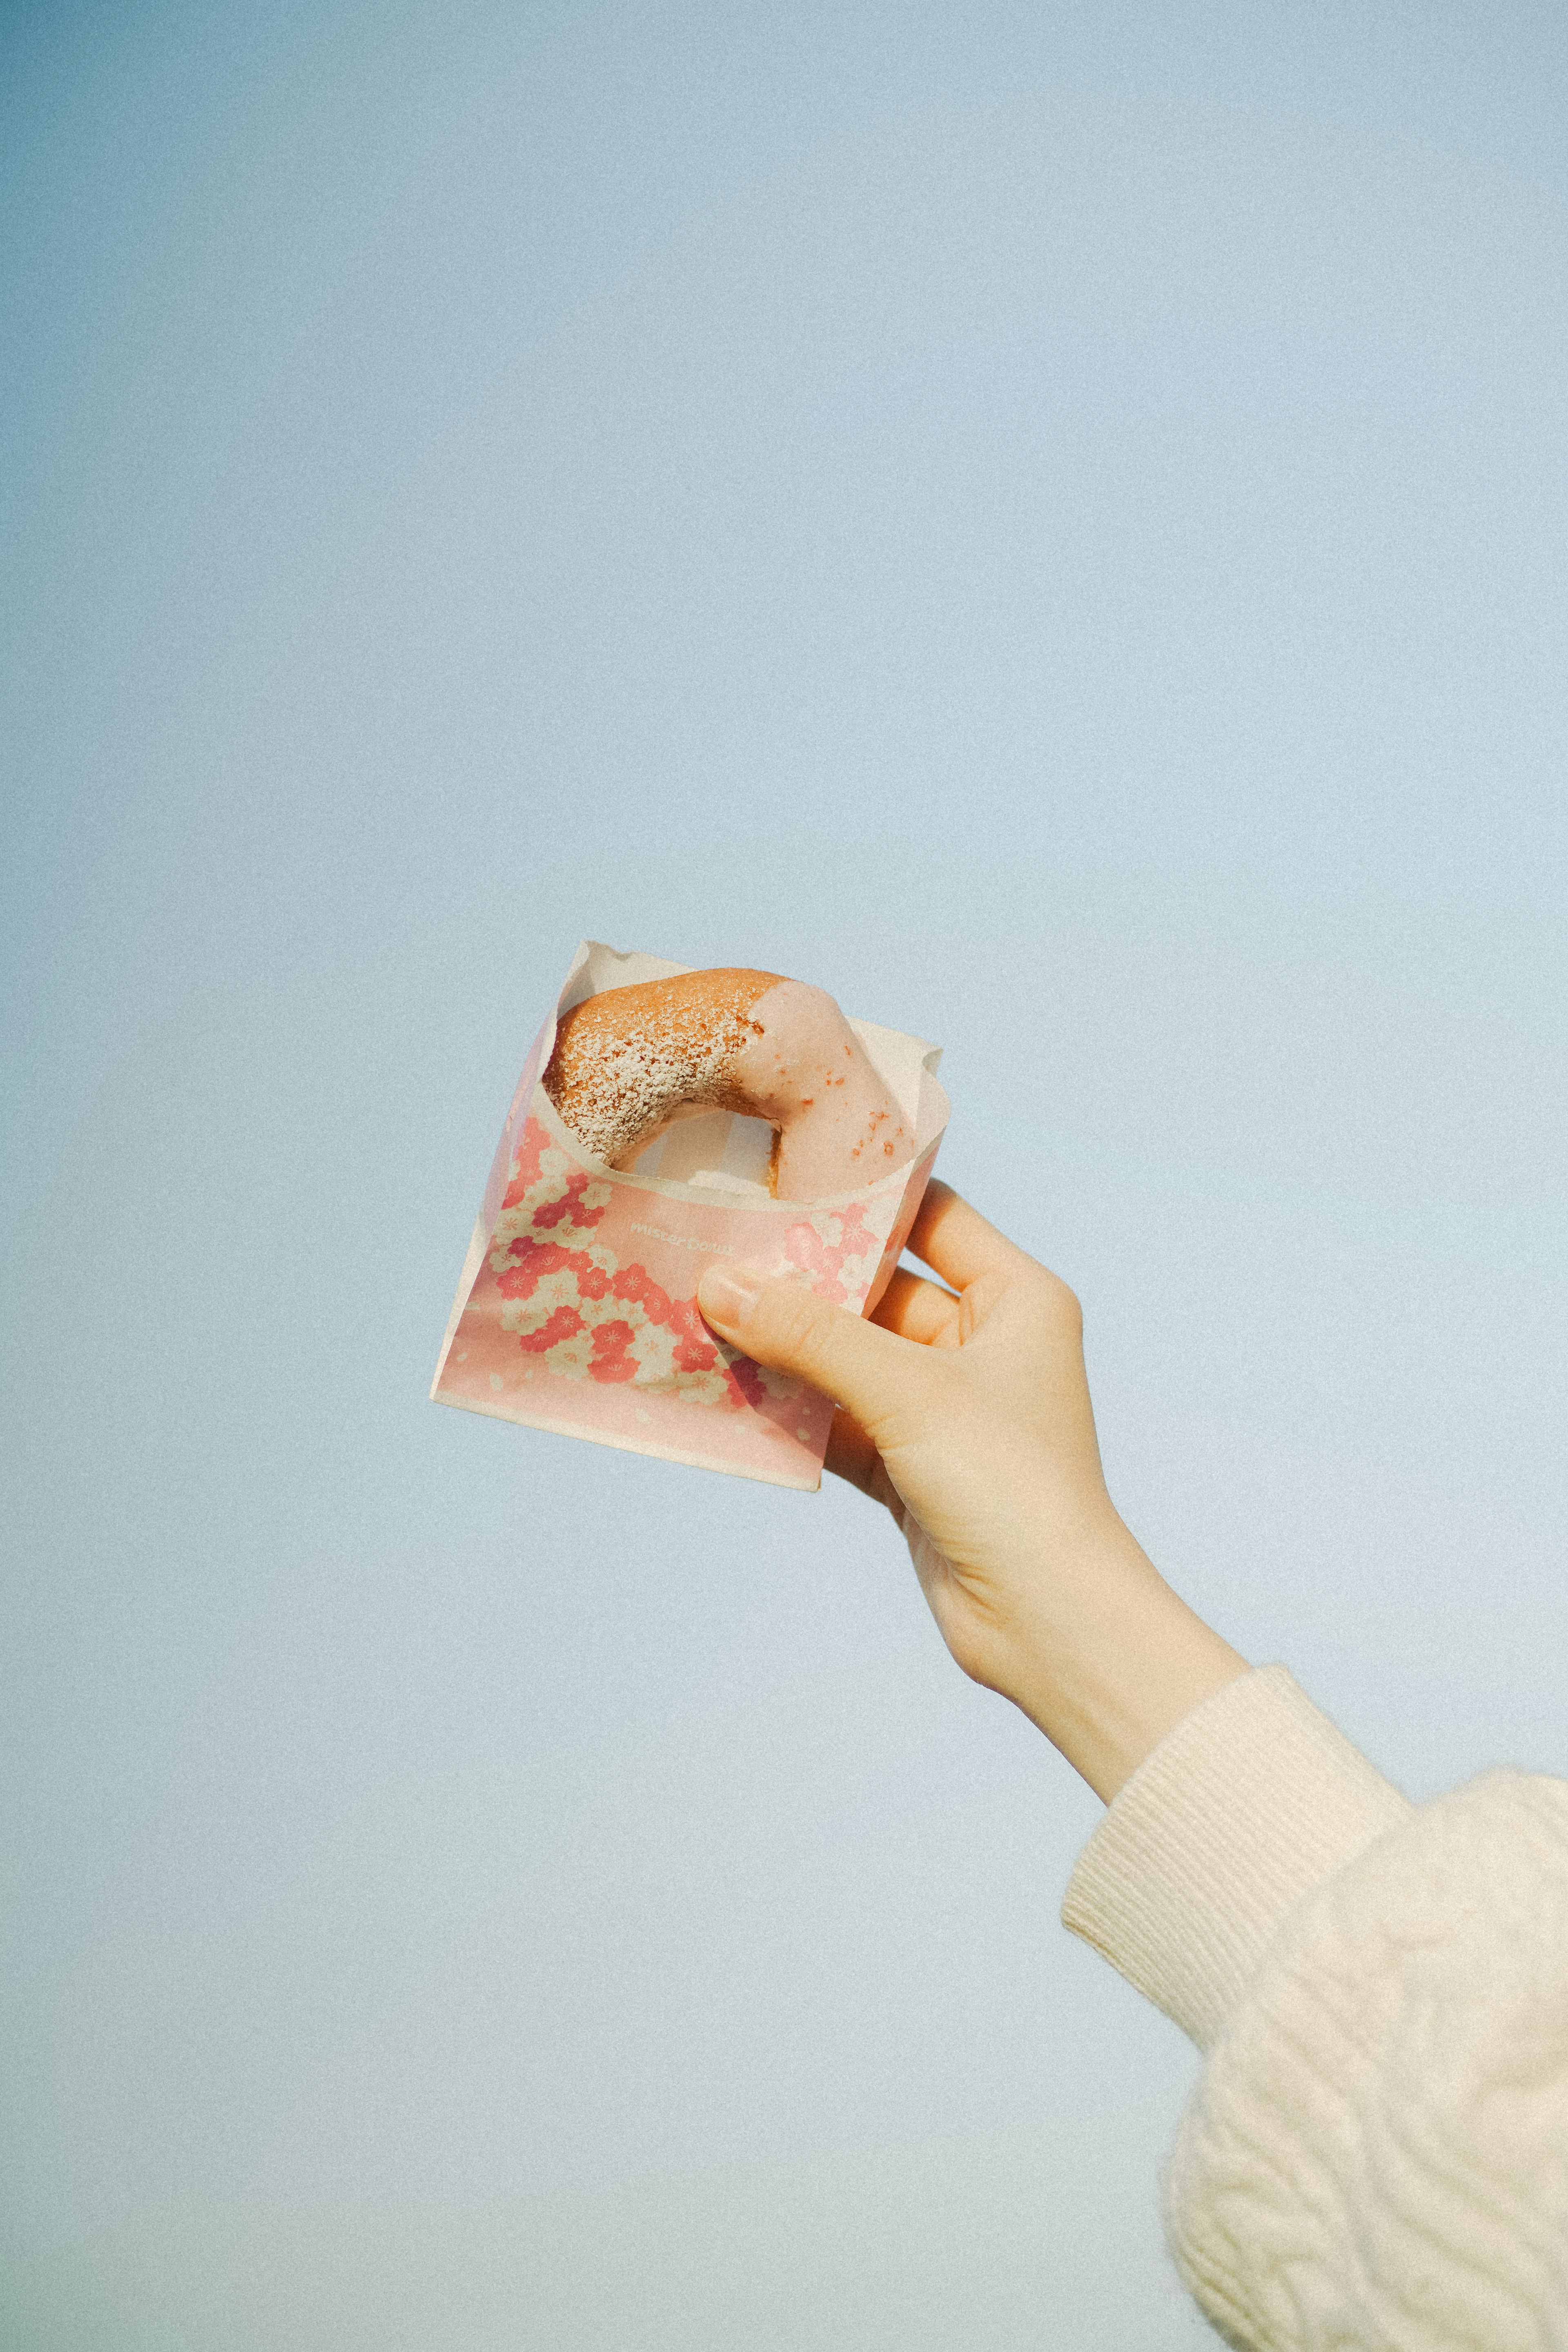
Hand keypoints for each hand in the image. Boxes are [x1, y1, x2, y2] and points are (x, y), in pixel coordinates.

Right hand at [696, 1182, 1246, 1799]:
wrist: (1047, 1622)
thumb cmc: (1009, 1484)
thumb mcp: (907, 1391)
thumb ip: (811, 1335)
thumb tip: (719, 1281)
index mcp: (1017, 1299)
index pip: (931, 1218)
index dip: (861, 1198)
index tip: (778, 1175)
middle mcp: (985, 1344)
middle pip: (876, 1289)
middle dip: (800, 1279)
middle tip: (715, 1247)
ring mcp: (945, 1408)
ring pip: (848, 1358)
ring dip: (783, 1347)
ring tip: (699, 1312)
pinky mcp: (911, 1467)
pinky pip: (836, 1420)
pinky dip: (788, 1410)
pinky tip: (722, 1388)